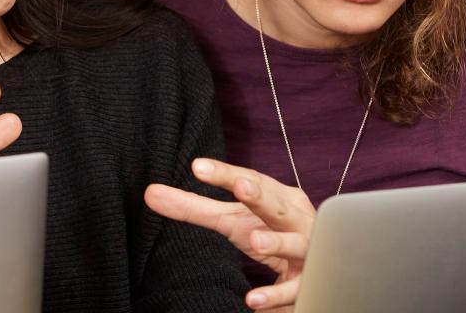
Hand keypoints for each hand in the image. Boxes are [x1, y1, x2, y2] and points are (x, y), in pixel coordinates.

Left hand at [144, 158, 314, 310]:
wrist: (316, 262)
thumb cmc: (269, 230)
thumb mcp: (232, 220)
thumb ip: (194, 207)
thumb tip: (150, 193)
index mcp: (277, 197)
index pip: (250, 180)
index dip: (226, 173)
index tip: (199, 167)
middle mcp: (296, 219)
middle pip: (278, 204)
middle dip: (262, 196)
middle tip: (242, 187)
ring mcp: (307, 249)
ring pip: (297, 243)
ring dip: (278, 242)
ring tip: (255, 242)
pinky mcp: (309, 280)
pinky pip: (296, 288)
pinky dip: (276, 295)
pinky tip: (254, 300)